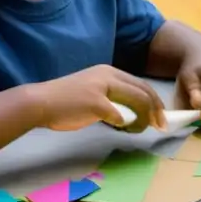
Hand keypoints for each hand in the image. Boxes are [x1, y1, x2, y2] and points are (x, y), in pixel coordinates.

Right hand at [29, 65, 166, 132]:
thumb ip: (115, 99)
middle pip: (145, 91)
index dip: (155, 102)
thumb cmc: (66, 102)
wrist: (39, 103)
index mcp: (110, 72)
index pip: (142, 85)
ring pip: (139, 101)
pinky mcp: (95, 102)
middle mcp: (109, 75)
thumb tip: (136, 114)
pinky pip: (120, 115)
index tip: (160, 117)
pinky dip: (125, 124)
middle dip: (157, 110)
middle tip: (161, 125)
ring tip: (138, 129)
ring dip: (143, 119)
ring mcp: (102, 87)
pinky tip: (121, 129)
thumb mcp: (95, 93)